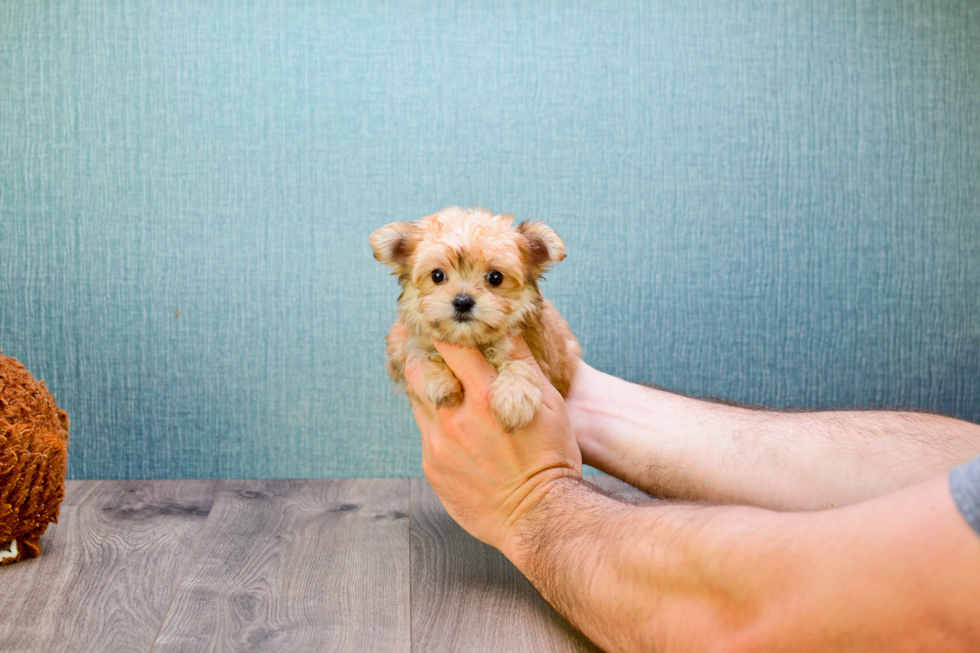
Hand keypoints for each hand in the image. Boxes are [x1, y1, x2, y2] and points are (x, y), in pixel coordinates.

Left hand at [405, 334, 582, 556]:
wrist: (540, 517)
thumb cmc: (551, 458)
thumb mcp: (549, 404)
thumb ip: (522, 364)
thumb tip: (507, 329)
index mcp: (485, 396)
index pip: (449, 345)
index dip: (443, 331)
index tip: (441, 324)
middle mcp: (455, 418)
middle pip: (418, 369)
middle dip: (423, 356)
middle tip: (433, 353)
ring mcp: (438, 445)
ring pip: (418, 401)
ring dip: (430, 391)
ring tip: (449, 392)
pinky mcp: (432, 467)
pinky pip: (426, 434)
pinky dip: (437, 425)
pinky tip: (459, 433)